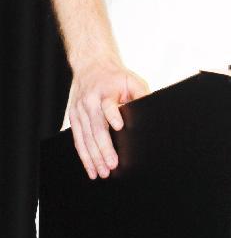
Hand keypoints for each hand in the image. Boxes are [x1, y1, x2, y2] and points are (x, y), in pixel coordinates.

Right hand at [68, 58, 148, 178]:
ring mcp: (79, 110)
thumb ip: (141, 95)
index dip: (113, 115)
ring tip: (102, 172)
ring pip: (85, 138)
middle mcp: (90, 101)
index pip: (108, 104)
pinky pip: (78, 140)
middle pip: (96, 127)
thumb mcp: (132, 80)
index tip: (119, 126)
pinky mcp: (73, 116)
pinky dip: (84, 156)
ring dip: (93, 157)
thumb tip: (150, 112)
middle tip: (112, 165)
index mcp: (106, 90)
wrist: (91, 65)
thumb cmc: (115, 76)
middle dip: (104, 148)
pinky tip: (90, 168)